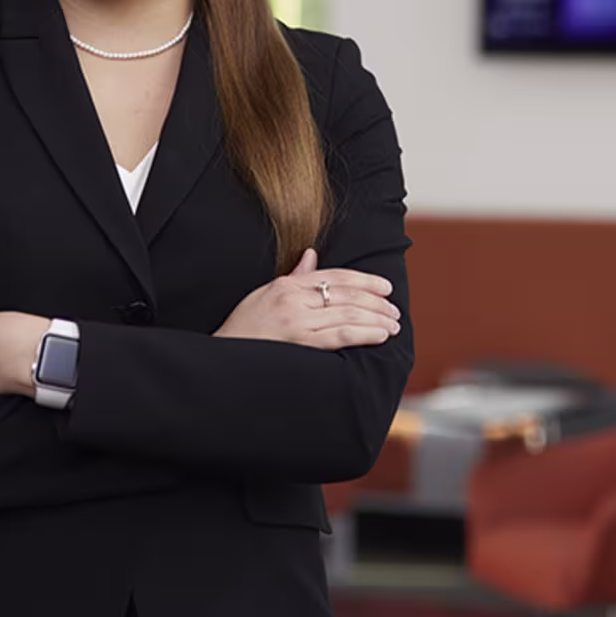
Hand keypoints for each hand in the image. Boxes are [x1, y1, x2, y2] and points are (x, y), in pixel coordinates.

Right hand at [215, 248, 400, 350]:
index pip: (334, 276)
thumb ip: (293, 277)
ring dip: (376, 319)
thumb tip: (312, 256)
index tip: (385, 287)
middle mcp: (293, 299)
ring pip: (347, 314)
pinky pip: (339, 335)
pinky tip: (379, 335)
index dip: (364, 280)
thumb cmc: (243, 330)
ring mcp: (296, 321)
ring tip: (393, 325)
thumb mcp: (264, 295)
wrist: (221, 360)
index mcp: (286, 285)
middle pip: (346, 294)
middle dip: (376, 302)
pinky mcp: (299, 343)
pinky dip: (364, 333)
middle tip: (394, 310)